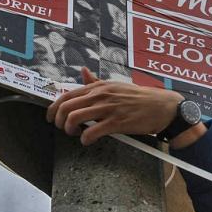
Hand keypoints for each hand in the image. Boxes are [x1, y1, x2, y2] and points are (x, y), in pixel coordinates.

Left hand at [46, 67, 185, 145]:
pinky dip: (85, 139)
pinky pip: (92, 132)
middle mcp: (100, 95)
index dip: (53, 108)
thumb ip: (96, 82)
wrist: (161, 106)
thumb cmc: (137, 97)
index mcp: (98, 87)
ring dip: (69, 129)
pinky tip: (88, 140)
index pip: (67, 95)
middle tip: (62, 128)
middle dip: (58, 120)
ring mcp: (108, 109)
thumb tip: (83, 71)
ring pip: (75, 118)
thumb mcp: (114, 85)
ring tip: (75, 134)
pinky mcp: (117, 122)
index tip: (50, 117)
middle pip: (67, 107)